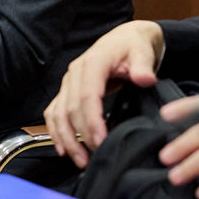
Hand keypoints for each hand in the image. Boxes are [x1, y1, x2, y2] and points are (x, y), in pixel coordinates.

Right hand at [42, 19, 164, 167]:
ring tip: (79, 160)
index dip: (92, 121)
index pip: (87, 95)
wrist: (125, 39)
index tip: (101, 141)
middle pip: (71, 108)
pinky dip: (55, 130)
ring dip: (66, 138)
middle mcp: (75, 72)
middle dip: (81, 135)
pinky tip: (62, 148)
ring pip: (58, 112)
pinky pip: (54, 111)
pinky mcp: (67, 90)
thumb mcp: (142, 52)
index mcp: (93, 63)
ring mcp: (69, 82)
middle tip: (96, 157)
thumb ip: (143, 66)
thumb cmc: (133, 46)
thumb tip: (144, 78)